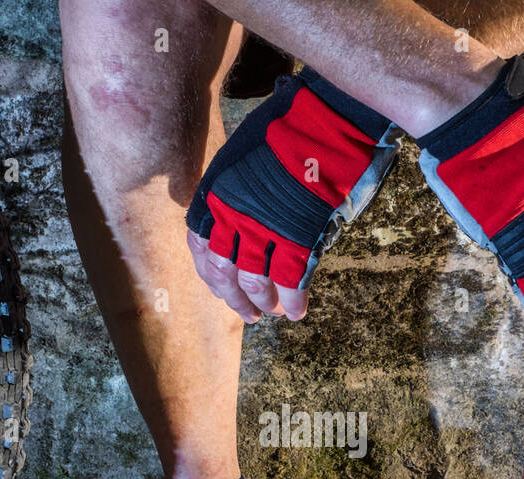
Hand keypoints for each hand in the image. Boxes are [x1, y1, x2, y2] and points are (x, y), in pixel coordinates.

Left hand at [186, 69, 399, 322]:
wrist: (323, 120)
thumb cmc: (289, 129)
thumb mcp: (244, 156)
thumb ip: (237, 191)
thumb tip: (240, 214)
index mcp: (215, 196)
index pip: (200, 249)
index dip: (212, 276)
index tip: (222, 289)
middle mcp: (231, 218)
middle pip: (225, 273)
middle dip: (236, 298)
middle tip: (249, 313)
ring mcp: (264, 231)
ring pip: (256, 283)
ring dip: (264, 302)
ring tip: (273, 312)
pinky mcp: (297, 240)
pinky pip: (290, 282)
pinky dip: (293, 301)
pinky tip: (296, 310)